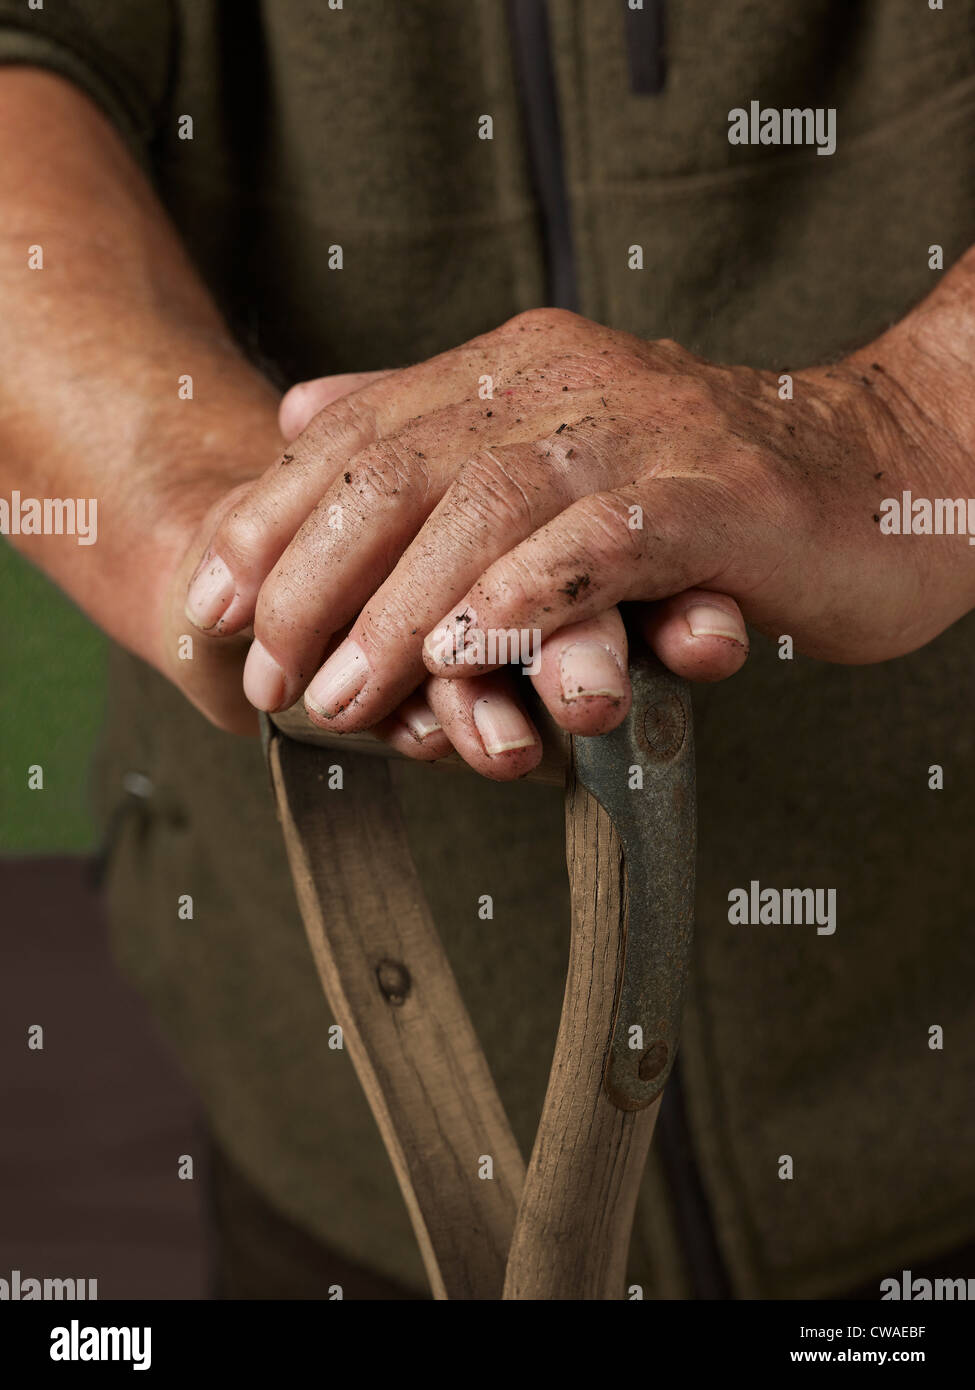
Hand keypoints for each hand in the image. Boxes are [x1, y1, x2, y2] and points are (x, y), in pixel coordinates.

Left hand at [185, 306, 973, 775]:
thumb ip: (430, 422)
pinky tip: (469, 650)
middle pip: (402, 472)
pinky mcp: (716, 492)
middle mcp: (565, 382)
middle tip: (269, 675)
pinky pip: (602, 540)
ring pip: (485, 511)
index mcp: (518, 366)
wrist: (889, 467)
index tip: (213, 606)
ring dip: (403, 611)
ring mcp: (641, 430)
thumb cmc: (715, 482)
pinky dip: (527, 594)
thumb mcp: (557, 439)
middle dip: (314, 579)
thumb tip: (301, 412)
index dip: (274, 521)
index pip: (362, 436)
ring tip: (346, 697)